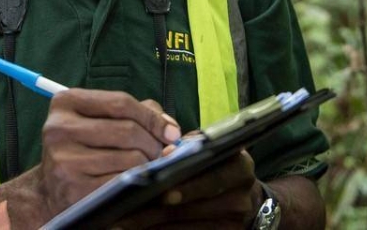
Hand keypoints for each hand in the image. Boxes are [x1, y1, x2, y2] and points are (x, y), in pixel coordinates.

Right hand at [37, 88, 181, 215]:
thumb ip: (137, 114)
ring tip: (147, 167)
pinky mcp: (73, 188)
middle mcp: (59, 128)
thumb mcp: (101, 120)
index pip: (121, 103)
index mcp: (66, 102)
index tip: (172, 132)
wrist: (51, 187)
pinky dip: (136, 182)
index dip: (152, 118)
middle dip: (153, 143)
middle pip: (127, 130)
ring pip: (129, 158)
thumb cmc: (84, 148)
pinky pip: (121, 182)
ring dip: (148, 165)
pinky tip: (135, 181)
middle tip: (162, 153)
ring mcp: (64, 159)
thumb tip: (170, 129)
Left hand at [115, 149, 260, 229]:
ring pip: (188, 226)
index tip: (158, 184)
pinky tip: (139, 229)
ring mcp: (234, 220)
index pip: (213, 175)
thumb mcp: (206, 149)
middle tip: (128, 205)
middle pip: (196, 205)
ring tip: (124, 219)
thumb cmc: (212, 164)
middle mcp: (242, 195)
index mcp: (240, 164)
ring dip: (153, 223)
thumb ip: (186, 144)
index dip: (186, 182)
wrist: (239, 196)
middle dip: (160, 206)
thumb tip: (163, 153)